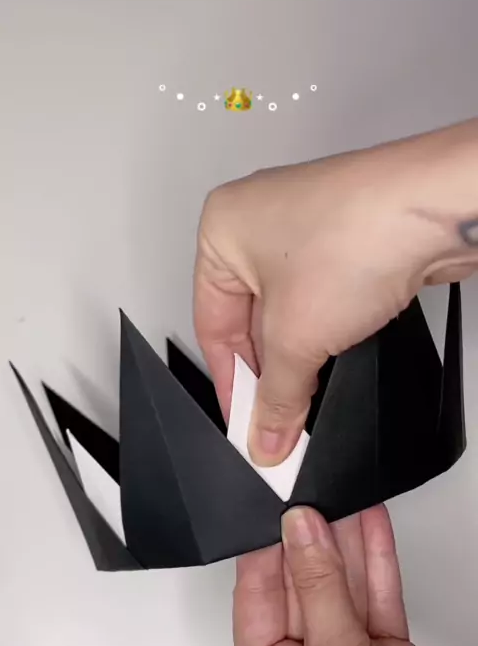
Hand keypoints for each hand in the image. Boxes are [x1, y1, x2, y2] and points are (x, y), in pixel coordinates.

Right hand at [194, 120, 477, 465]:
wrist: (435, 211)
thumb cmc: (357, 233)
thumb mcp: (296, 337)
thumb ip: (277, 396)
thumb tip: (267, 434)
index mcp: (223, 229)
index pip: (211, 324)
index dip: (229, 382)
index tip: (246, 421)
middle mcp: (260, 221)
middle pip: (250, 321)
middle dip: (268, 375)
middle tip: (276, 421)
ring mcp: (307, 228)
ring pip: (289, 312)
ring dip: (298, 360)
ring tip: (304, 402)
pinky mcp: (347, 240)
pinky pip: (322, 299)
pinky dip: (324, 335)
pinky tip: (331, 366)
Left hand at [233, 505, 477, 645]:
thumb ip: (319, 589)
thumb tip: (300, 530)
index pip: (257, 598)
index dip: (268, 550)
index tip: (277, 507)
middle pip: (300, 588)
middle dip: (310, 541)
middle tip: (313, 493)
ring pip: (340, 588)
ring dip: (344, 544)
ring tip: (343, 495)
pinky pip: (375, 598)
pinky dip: (375, 563)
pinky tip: (371, 527)